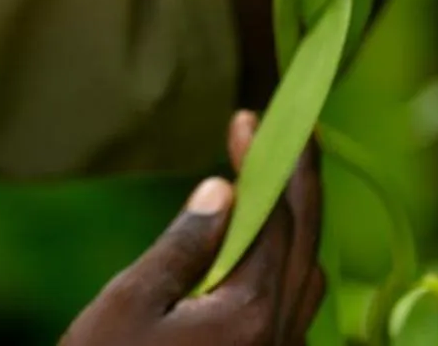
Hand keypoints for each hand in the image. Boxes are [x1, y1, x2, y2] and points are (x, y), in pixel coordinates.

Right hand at [59, 110, 324, 345]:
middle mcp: (278, 338)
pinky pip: (292, 305)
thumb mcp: (130, 303)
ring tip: (275, 175)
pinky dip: (285, 259)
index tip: (250, 115)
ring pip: (307, 276)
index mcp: (248, 314)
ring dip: (297, 220)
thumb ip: (184, 245)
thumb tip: (223, 189)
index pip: (277, 217)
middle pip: (306, 242)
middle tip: (284, 127)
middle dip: (299, 179)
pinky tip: (258, 243)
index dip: (271, 159)